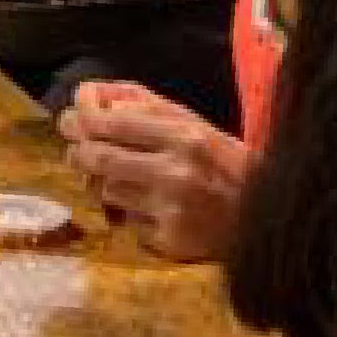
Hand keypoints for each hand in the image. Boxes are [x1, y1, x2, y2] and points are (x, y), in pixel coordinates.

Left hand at [60, 84, 252, 262]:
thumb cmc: (224, 162)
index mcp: (184, 134)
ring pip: (105, 191)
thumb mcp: (193, 122)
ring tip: (120, 178)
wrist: (266, 216)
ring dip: (103, 183)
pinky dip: (127, 213)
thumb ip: (143, 104)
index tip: (70, 118)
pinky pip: (125, 222)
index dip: (80, 118)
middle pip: (97, 157)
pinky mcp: (169, 241)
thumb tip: (90, 94)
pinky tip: (147, 208)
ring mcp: (171, 210)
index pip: (110, 122)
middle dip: (77, 151)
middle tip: (76, 150)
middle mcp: (176, 172)